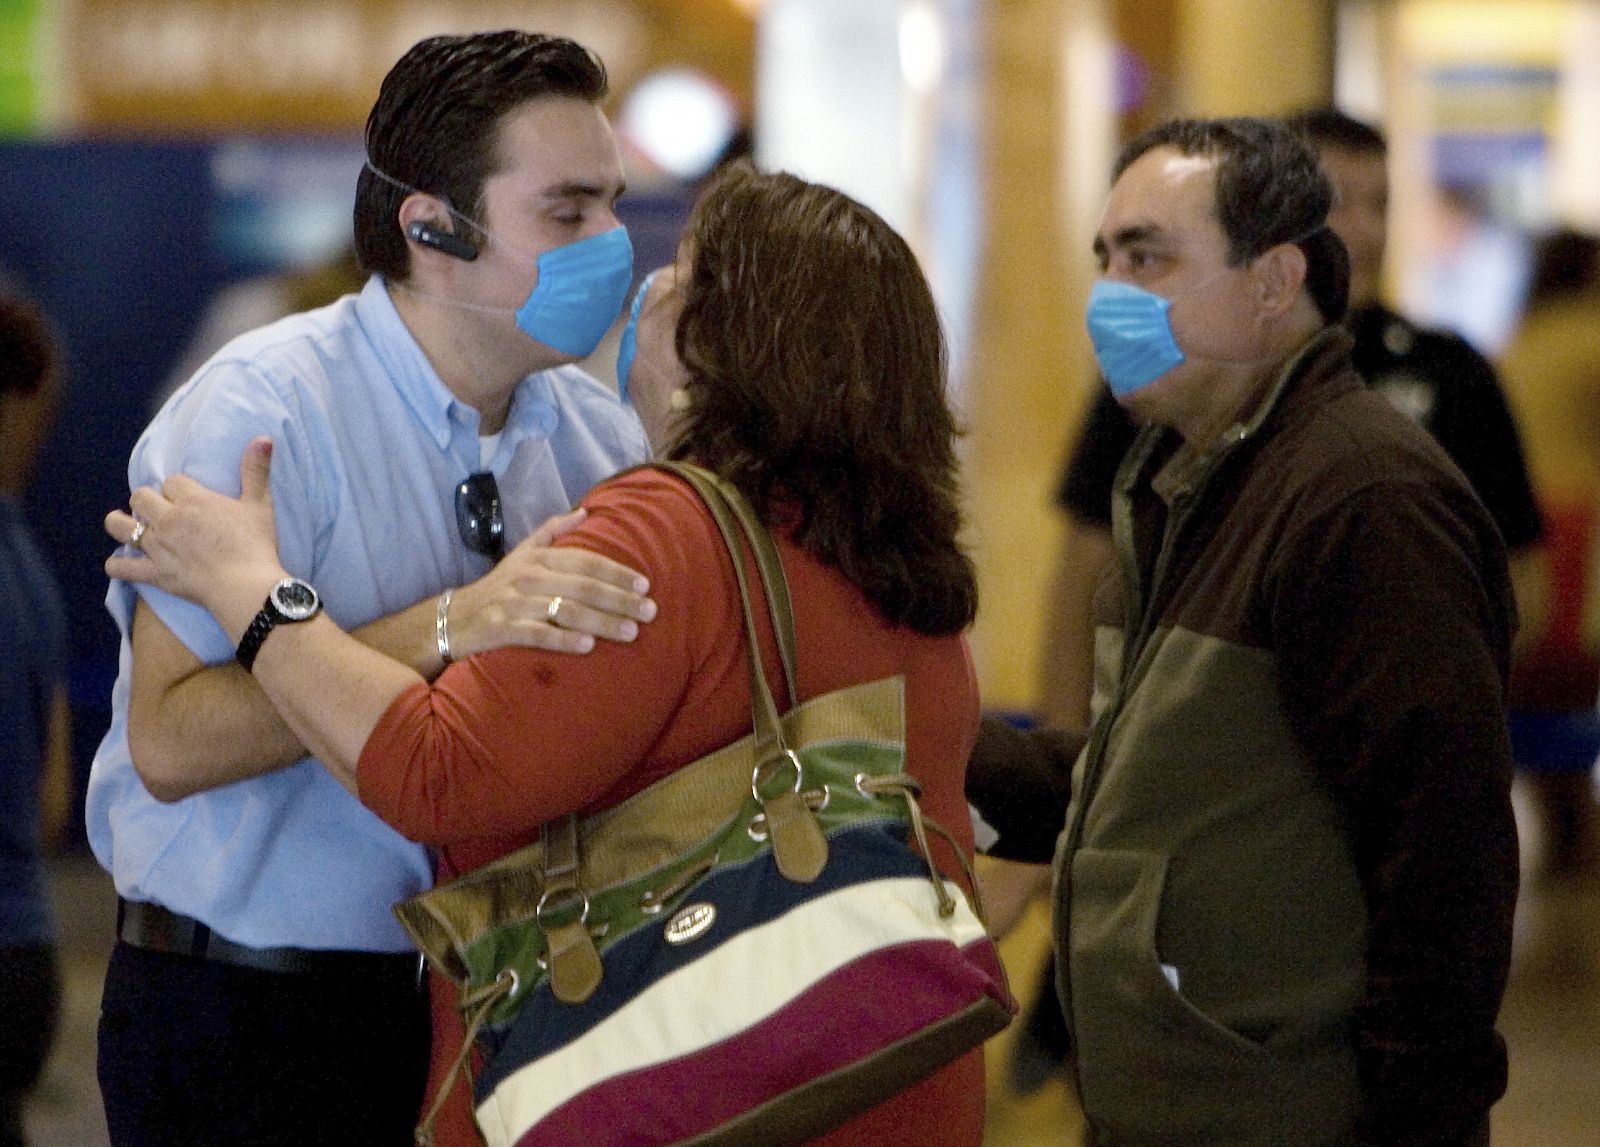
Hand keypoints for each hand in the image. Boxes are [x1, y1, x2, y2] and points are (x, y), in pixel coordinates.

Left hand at [104, 437, 287, 624]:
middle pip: (141, 498)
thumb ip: (256, 471)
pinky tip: (122, 562)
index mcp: (192, 500)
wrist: (245, 586)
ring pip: (120, 526)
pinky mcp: (154, 572)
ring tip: (129, 526)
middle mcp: (168, 519)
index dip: (178, 488)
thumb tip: (263, 438)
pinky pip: (122, 567)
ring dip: (120, 523)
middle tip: (160, 511)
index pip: (172, 482)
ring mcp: (157, 546)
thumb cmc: (255, 545)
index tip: (188, 497)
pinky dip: (118, 565)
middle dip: (147, 501)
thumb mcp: (259, 505)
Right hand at [443, 510, 657, 657]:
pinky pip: (538, 634)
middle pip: (583, 587)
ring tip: (631, 632)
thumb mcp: (522, 553)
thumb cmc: (497, 587)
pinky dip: (564, 640)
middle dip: (620, 599)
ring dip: (602, 622)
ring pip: (566, 611)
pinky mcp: (501, 629)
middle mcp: (528, 577)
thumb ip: (553, 530)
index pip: (585, 561)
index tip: (645, 584)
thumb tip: (586, 510)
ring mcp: (514, 603)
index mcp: (538, 557)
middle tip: (650, 612)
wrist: (452, 618)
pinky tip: (588, 647)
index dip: (617, 571)